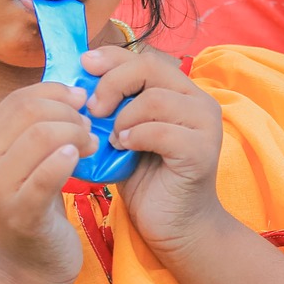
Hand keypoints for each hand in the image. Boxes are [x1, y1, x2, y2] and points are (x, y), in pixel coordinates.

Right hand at [0, 82, 90, 283]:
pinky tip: (79, 161)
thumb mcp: (27, 165)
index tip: (81, 100)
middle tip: (90, 128)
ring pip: (40, 136)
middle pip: (29, 112)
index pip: (17, 99)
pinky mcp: (20, 214)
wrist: (24, 271)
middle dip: (68, 113)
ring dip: (75, 134)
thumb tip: (73, 91)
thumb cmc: (34, 212)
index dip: (54, 91)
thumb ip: (37, 131)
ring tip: (91, 146)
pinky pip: (45, 175)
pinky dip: (66, 161)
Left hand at [82, 46, 229, 260]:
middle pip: (149, 68)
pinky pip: (161, 131)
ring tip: (112, 139)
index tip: (83, 66)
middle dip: (112, 83)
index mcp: (181, 91)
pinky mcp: (201, 151)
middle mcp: (198, 101)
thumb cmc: (147, 180)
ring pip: (155, 99)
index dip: (111, 57)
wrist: (174, 225)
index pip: (144, 57)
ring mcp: (205, 125)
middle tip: (92, 109)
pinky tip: (123, 148)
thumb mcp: (124, 134)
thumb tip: (78, 82)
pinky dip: (135, 136)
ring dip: (123, 117)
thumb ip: (114, 107)